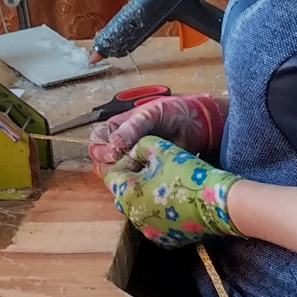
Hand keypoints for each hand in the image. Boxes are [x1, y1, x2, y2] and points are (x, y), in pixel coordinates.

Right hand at [88, 93, 224, 171]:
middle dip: (108, 165)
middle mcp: (122, 145)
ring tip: (135, 173)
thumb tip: (114, 143)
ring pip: (116, 173)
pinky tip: (143, 181)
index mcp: (118, 127)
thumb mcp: (151, 114)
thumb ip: (133, 126)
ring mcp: (134, 160)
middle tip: (124, 165)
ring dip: (121, 176)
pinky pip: (133, 182)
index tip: (114, 153)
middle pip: (102, 160)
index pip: (97, 140)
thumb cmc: (173, 113)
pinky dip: (134, 183)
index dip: (101, 148)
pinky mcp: (147, 173)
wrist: (200, 126)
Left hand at [103, 136, 241, 248]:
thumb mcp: (161, 149)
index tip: (142, 156)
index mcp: (127, 194)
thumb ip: (140, 146)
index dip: (126, 162)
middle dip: (135, 180)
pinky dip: (160, 213)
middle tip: (155, 168)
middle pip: (125, 194)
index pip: (113, 175)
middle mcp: (132, 217)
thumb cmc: (188, 173)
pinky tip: (176, 202)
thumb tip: (133, 152)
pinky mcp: (164, 240)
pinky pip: (155, 223)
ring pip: (139, 209)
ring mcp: (148, 232)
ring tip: (167, 185)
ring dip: (147, 197)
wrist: (218, 202)